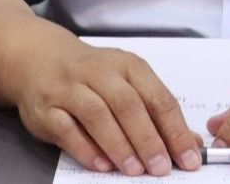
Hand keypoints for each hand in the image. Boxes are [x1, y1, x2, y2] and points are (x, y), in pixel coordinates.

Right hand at [12, 36, 202, 175]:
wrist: (40, 58)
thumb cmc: (92, 75)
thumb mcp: (126, 82)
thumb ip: (155, 111)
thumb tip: (188, 142)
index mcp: (127, 65)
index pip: (157, 98)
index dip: (175, 130)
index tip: (188, 158)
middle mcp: (100, 72)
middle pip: (128, 105)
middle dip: (147, 139)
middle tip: (161, 167)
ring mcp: (71, 88)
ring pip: (98, 114)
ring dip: (119, 145)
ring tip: (135, 170)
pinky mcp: (47, 108)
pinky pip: (67, 129)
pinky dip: (86, 148)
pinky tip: (102, 165)